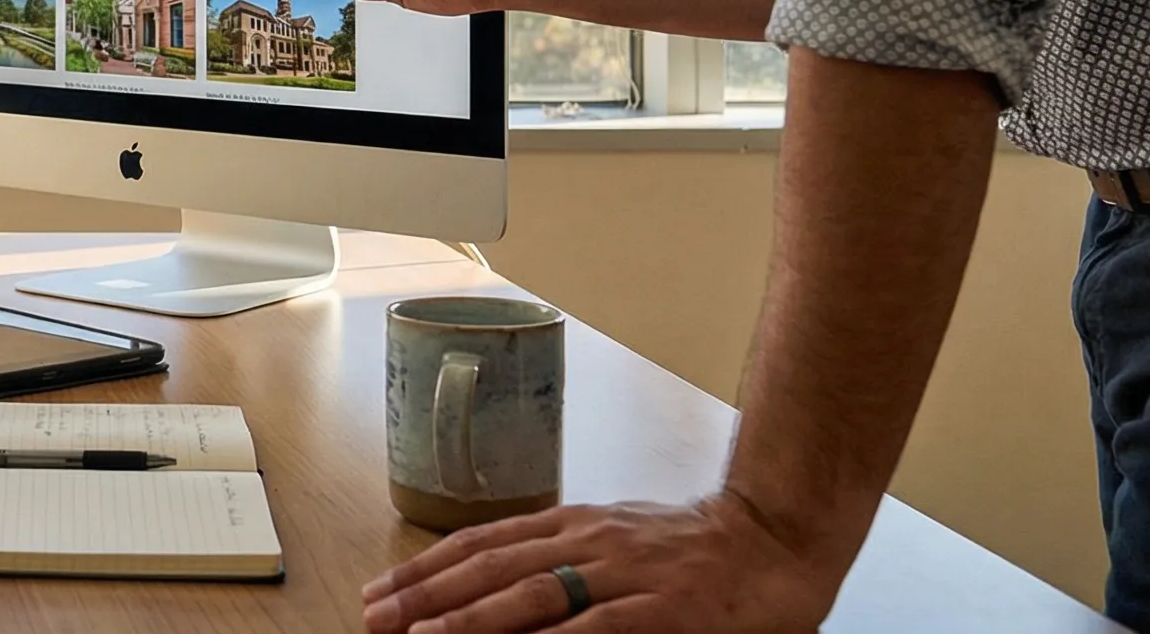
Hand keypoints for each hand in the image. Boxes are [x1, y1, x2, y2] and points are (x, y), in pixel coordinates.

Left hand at [362, 495, 836, 632]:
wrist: (772, 538)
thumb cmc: (690, 549)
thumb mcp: (613, 541)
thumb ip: (558, 561)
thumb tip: (492, 590)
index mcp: (573, 525)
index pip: (482, 544)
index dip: (427, 569)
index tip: (381, 592)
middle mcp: (588, 542)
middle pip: (492, 568)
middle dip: (427, 596)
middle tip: (377, 618)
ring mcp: (624, 574)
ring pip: (533, 595)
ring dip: (471, 620)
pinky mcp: (662, 610)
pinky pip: (598, 628)